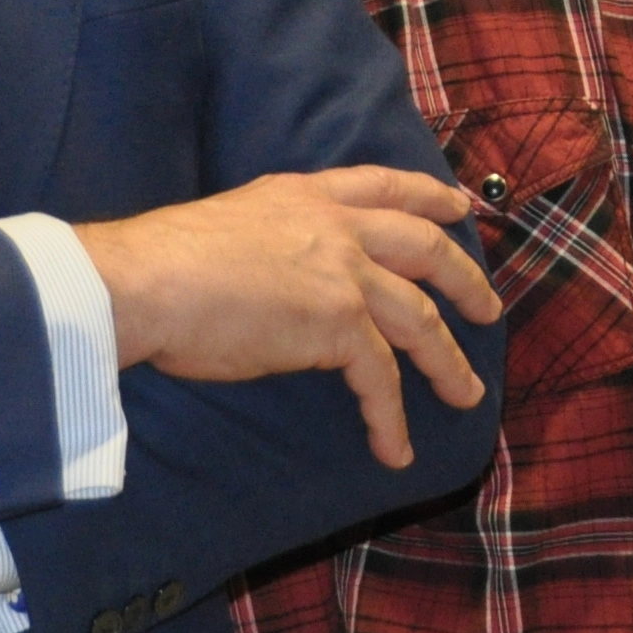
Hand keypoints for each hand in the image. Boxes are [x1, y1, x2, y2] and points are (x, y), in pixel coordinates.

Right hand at [75, 167, 501, 471]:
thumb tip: (275, 269)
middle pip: (426, 247)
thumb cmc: (164, 262)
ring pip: (420, 319)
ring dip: (447, 363)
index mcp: (307, 194)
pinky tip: (394, 449)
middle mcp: (337, 225)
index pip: (385, 184)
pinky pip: (381, 378)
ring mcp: (345, 272)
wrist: (144, 281)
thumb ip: (272, 236)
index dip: (429, 195)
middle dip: (465, 278)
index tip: (459, 206)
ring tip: (466, 395)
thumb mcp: (233, 221)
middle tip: (488, 308)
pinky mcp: (338, 325)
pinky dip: (391, 418)